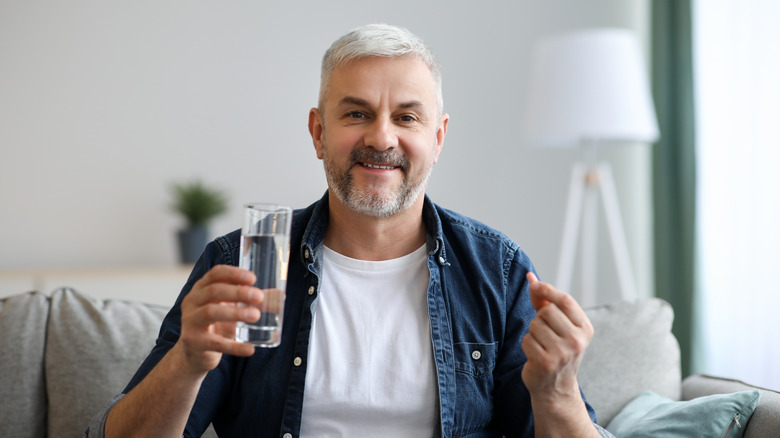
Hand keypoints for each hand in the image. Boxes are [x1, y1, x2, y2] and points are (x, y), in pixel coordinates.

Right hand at [176, 265, 263, 374]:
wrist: (194, 354)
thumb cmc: (216, 324)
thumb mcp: (232, 309)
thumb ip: (253, 301)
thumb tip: (281, 296)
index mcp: (201, 288)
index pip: (215, 273)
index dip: (234, 273)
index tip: (253, 278)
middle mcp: (192, 302)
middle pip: (214, 291)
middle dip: (238, 292)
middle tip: (259, 297)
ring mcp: (190, 322)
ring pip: (210, 312)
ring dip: (235, 313)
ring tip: (256, 316)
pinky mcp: (194, 342)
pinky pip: (215, 343)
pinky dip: (234, 347)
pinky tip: (250, 349)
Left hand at [521, 272, 592, 401]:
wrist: (555, 386)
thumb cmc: (555, 349)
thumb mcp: (557, 325)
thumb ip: (544, 301)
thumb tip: (530, 277)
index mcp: (585, 328)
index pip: (565, 300)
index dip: (547, 289)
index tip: (533, 284)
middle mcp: (577, 340)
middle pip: (547, 312)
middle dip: (539, 319)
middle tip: (545, 333)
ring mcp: (563, 352)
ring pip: (535, 326)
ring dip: (532, 334)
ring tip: (541, 345)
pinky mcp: (547, 362)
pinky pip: (527, 340)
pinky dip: (527, 345)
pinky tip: (536, 355)